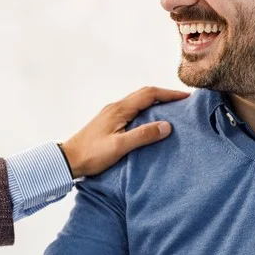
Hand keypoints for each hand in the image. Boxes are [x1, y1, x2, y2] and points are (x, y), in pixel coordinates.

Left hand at [60, 86, 189, 177]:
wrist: (68, 160)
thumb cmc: (92, 154)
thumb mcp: (120, 146)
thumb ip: (143, 135)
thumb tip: (167, 126)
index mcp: (120, 109)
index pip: (149, 94)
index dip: (169, 94)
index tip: (185, 97)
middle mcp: (116, 107)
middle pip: (144, 94)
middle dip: (164, 95)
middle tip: (182, 101)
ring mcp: (111, 113)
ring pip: (138, 101)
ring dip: (155, 101)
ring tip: (171, 109)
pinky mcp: (109, 121)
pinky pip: (132, 109)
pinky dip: (146, 109)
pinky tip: (151, 120)